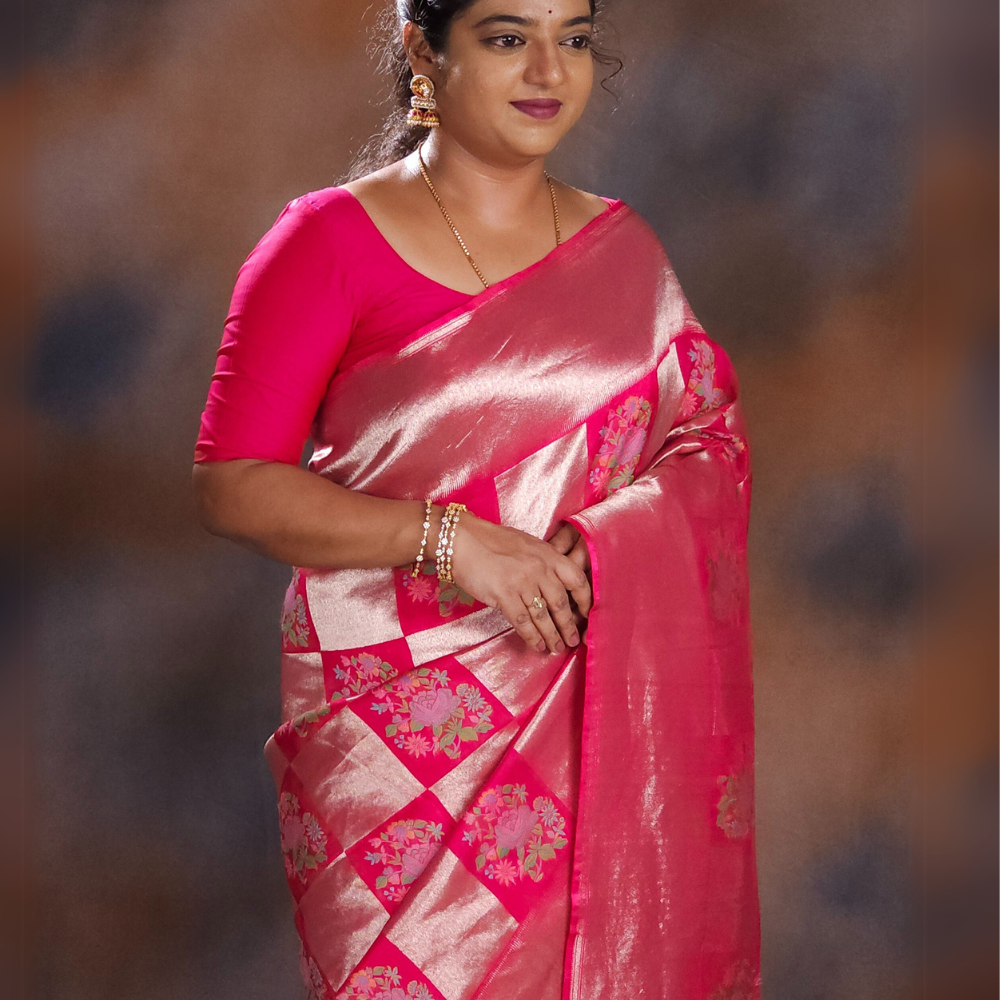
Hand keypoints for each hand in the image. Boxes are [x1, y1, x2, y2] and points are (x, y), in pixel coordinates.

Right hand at [448, 512, 591, 653]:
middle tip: (573, 640)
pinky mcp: (504, 594)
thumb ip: (542, 561)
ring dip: (551, 635)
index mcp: (548, 554)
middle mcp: (539, 568)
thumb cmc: (491, 541)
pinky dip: (531, 637)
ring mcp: (522, 581)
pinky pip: (522, 621)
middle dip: (568, 625)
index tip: (586, 614)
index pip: (576, 579)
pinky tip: (537, 645)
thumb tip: (552, 582)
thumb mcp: (526, 545)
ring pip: (543, 616)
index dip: (585, 599)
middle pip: (561, 603)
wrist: (462, 539)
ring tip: (556, 648)